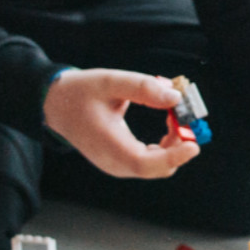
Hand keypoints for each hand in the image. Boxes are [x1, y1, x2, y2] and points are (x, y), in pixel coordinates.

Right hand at [43, 69, 199, 178]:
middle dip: (179, 145)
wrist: (56, 104)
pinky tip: (167, 122)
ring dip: (174, 144)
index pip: (144, 163)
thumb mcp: (111, 81)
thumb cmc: (81, 93)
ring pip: (157, 166)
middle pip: (157, 167)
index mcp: (107, 145)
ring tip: (173, 114)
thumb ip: (143, 88)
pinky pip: (151, 160)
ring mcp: (117, 165)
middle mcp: (113, 162)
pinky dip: (166, 145)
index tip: (192, 145)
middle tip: (185, 116)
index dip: (172, 157)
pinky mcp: (121, 161)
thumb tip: (175, 97)